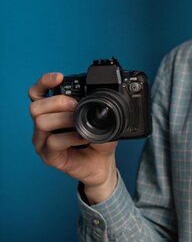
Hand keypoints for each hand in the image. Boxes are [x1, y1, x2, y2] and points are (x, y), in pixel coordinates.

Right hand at [29, 73, 118, 203]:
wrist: (102, 165)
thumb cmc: (99, 140)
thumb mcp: (102, 119)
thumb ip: (100, 108)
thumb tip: (106, 100)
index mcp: (53, 112)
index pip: (38, 93)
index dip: (44, 82)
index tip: (59, 77)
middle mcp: (44, 125)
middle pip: (35, 106)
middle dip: (57, 101)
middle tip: (75, 105)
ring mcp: (44, 141)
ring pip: (41, 122)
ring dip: (64, 118)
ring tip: (79, 122)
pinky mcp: (49, 156)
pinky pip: (53, 142)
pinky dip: (70, 137)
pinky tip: (83, 138)